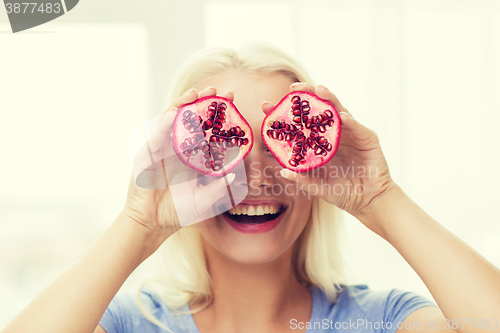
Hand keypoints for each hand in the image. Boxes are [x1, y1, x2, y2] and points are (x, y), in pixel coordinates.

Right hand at [123, 87, 236, 238]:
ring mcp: (162, 149)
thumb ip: (217, 189)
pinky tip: (175, 112)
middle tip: (218, 91)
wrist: (153, 223)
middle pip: (191, 120)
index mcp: (193, 157)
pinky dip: (165, 123)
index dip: (219, 117)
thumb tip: (233, 175)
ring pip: (173, 121)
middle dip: (204, 104)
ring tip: (196, 93)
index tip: (234, 103)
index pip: (207, 131)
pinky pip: (157, 136)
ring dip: (184, 106)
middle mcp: (178, 149)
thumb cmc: (179, 212)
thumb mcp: (204, 201)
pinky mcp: (147, 155)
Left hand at [263, 83, 396, 230]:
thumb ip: (302, 179)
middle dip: (306, 95)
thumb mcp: (318, 186)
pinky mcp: (367, 138)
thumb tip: (283, 172)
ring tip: (318, 90)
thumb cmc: (342, 192)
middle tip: (292, 89)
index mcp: (319, 141)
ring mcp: (351, 132)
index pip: (300, 122)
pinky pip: (357, 127)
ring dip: (329, 98)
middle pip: (319, 109)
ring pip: (338, 110)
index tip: (266, 106)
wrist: (367, 200)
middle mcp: (334, 133)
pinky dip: (349, 121)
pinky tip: (340, 116)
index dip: (284, 113)